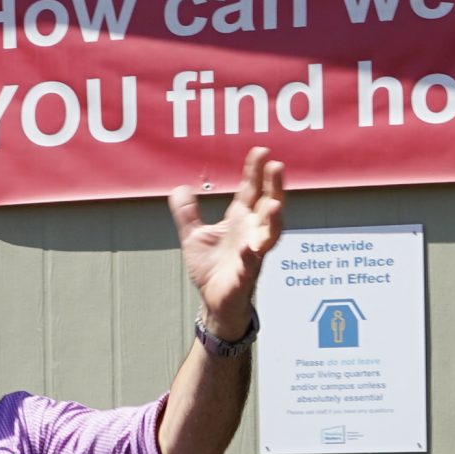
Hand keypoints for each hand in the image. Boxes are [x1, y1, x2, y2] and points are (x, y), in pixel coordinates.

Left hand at [170, 147, 285, 341]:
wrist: (214, 302)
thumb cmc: (212, 269)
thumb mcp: (193, 236)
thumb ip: (187, 213)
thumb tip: (178, 189)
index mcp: (240, 220)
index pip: (252, 190)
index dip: (256, 171)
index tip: (261, 151)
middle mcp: (252, 233)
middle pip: (268, 205)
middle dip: (274, 186)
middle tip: (276, 166)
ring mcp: (252, 254)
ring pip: (270, 234)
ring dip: (275, 219)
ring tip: (276, 203)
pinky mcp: (245, 276)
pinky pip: (251, 264)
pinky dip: (251, 256)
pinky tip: (248, 247)